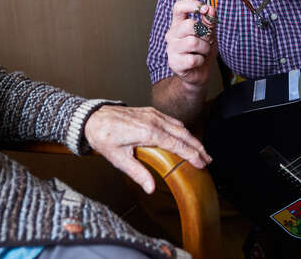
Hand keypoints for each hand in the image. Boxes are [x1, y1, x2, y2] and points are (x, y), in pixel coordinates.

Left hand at [84, 105, 211, 193]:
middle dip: (198, 147)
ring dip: (191, 138)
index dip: (192, 154)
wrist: (92, 117)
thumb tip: (150, 188)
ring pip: (179, 126)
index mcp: (149, 132)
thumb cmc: (103, 135)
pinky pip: (171, 120)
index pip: (177, 144)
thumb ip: (137, 173)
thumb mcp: (118, 158)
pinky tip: (184, 137)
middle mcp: (154, 120)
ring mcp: (153, 114)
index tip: (202, 163)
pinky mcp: (150, 112)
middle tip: (208, 159)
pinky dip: (182, 130)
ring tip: (200, 151)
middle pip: (183, 134)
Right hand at [164, 0, 216, 87]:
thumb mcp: (209, 34)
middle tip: (208, 40)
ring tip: (204, 52)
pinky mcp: (174, 63)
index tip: (205, 9)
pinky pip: (193, 59)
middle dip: (205, 33)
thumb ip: (209, 22)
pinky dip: (201, 60)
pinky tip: (198, 62)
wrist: (200, 73)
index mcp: (178, 24)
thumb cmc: (203, 51)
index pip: (179, 7)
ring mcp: (171, 49)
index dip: (192, 5)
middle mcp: (172, 34)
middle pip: (189, 25)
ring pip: (192, 42)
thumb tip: (211, 9)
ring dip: (205, 48)